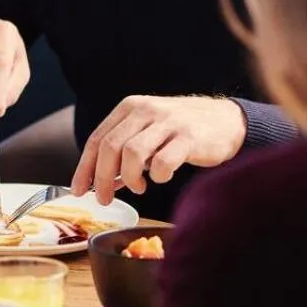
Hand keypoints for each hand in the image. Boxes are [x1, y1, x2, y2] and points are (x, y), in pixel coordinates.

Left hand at [71, 95, 245, 203]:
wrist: (227, 120)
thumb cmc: (181, 131)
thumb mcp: (148, 132)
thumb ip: (124, 152)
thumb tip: (101, 182)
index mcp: (130, 108)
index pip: (97, 139)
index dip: (84, 168)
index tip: (79, 191)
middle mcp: (145, 110)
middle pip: (110, 147)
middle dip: (102, 178)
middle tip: (105, 199)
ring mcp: (167, 122)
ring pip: (132, 154)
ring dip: (129, 178)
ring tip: (138, 187)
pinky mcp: (189, 137)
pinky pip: (162, 162)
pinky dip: (157, 176)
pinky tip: (161, 178)